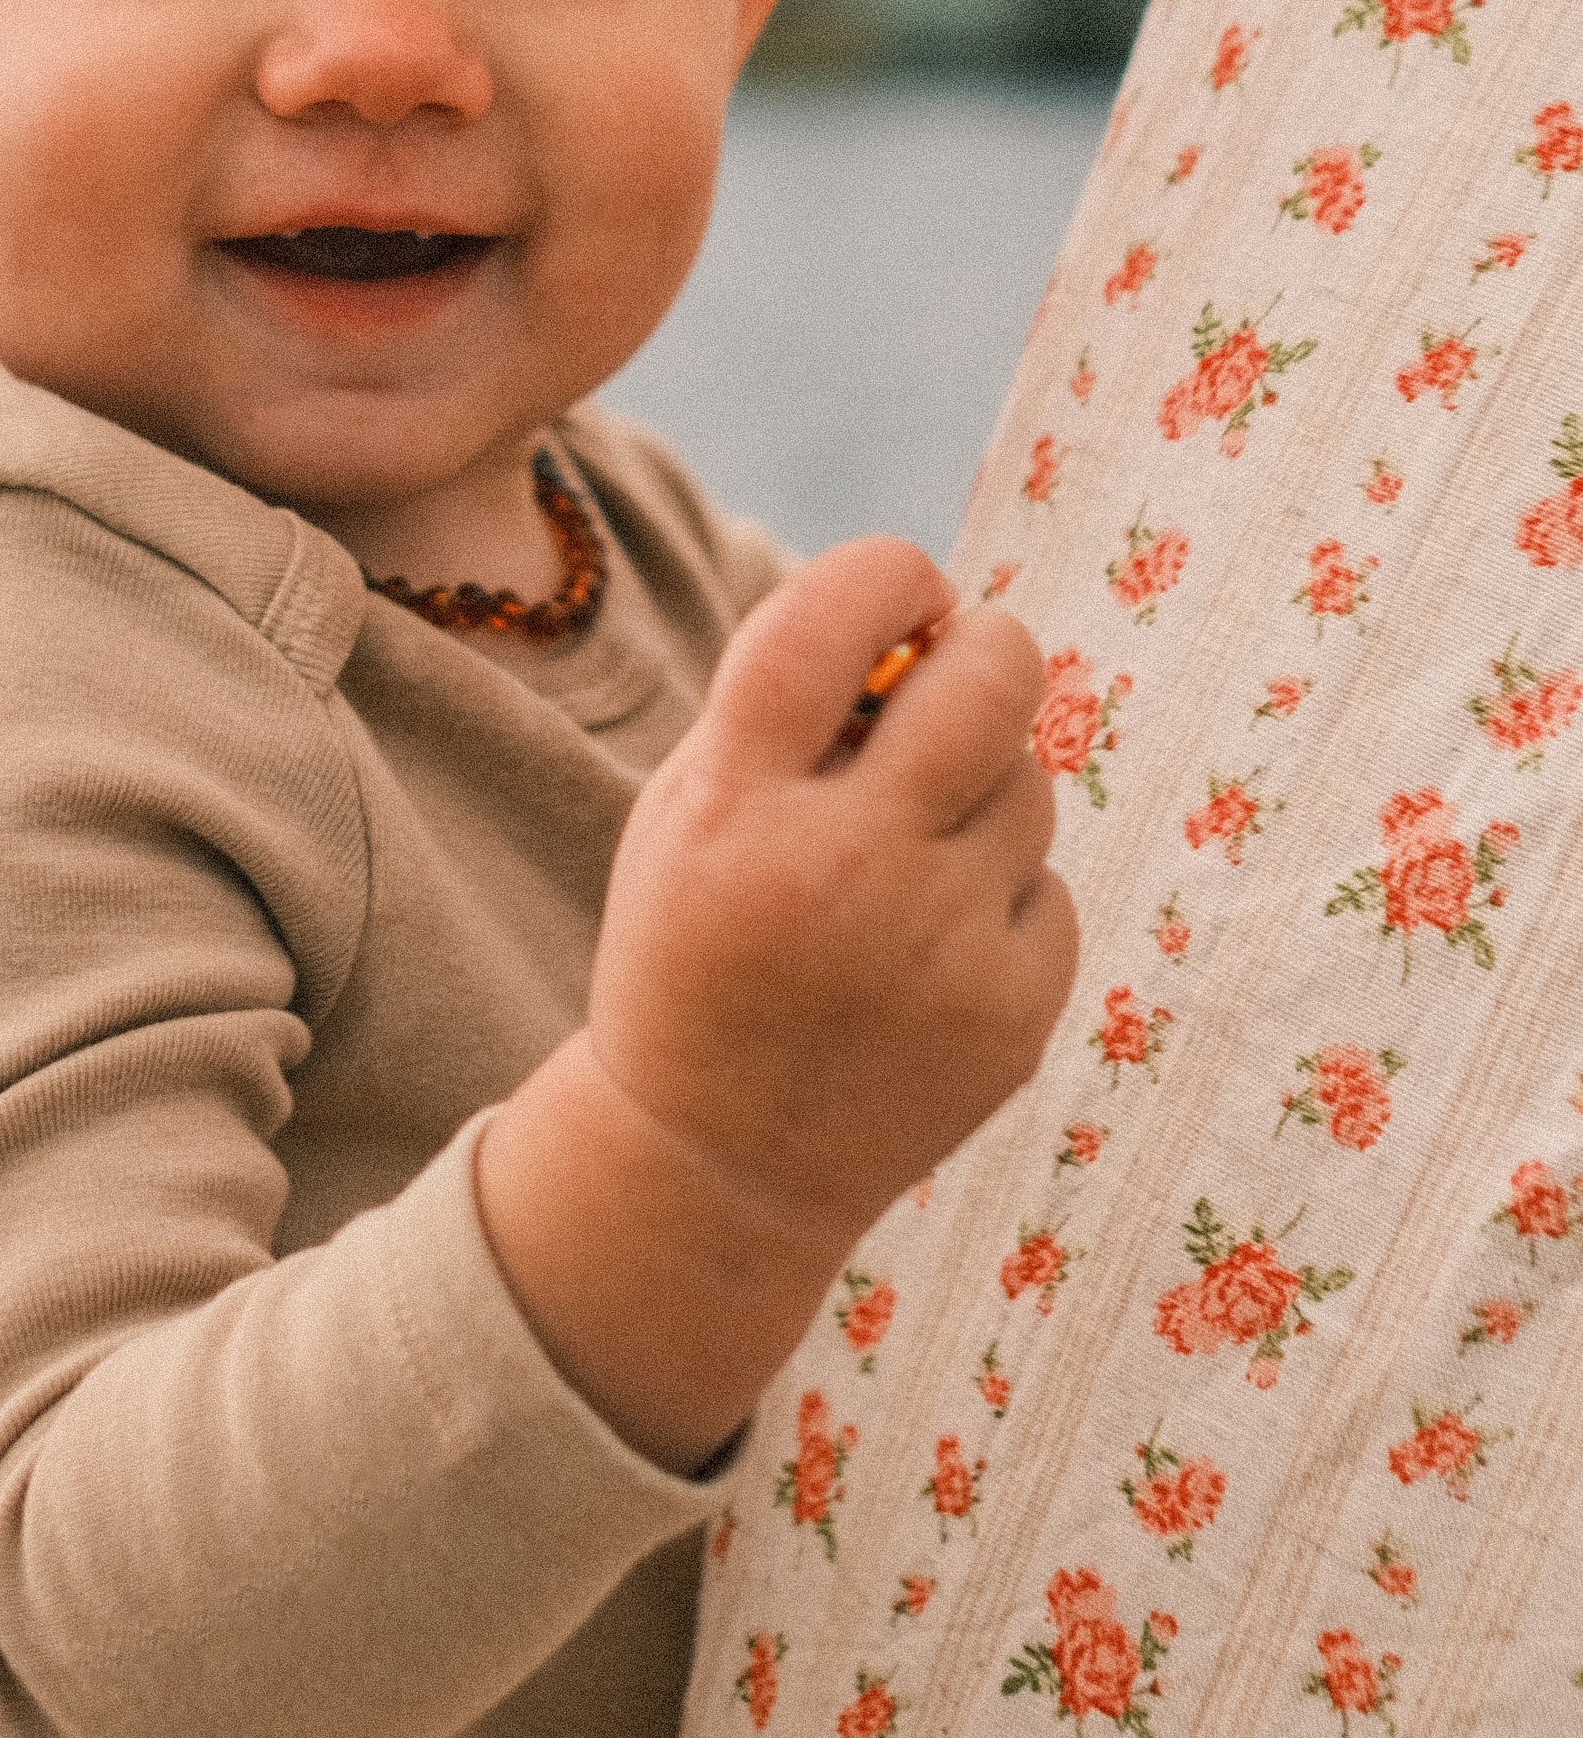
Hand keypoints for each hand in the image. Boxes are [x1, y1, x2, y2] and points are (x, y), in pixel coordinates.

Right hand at [476, 538, 1074, 1470]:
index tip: (901, 589)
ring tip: (908, 854)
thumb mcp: (689, 811)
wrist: (714, 1163)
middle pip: (992, 677)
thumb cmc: (700, 944)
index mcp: (735, 807)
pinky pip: (1048, 885)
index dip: (888, 574)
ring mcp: (941, 950)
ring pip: (1029, 781)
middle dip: (984, 646)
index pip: (831, 620)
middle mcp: (844, 870)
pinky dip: (998, 894)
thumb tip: (934, 616)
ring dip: (980, 786)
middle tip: (955, 668)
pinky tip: (928, 948)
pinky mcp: (1012, 1015)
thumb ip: (788, 706)